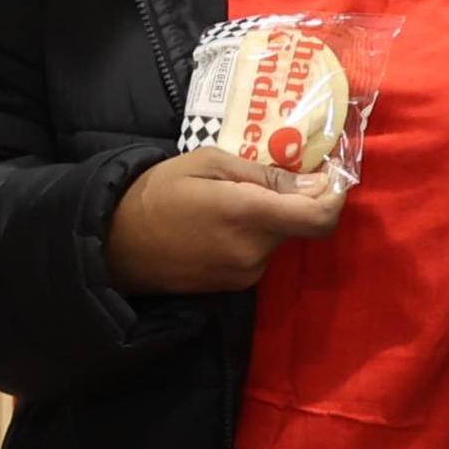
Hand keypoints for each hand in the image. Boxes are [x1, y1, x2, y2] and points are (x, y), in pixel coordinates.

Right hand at [102, 149, 345, 294]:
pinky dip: (250, 236)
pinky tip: (218, 223)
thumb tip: (314, 184)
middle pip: (299, 225)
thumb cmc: (157, 192)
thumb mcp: (209, 162)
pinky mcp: (232, 287)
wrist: (113, 244)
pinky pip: (257, 254)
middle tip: (261, 176)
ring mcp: (244, 274)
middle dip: (292, 201)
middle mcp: (255, 252)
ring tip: (228, 198)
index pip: (321, 217)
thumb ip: (265, 175)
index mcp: (250, 215)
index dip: (334, 196)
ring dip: (266, 218)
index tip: (327, 176)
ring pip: (277, 240)